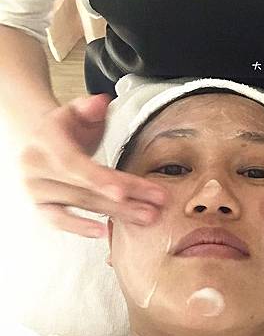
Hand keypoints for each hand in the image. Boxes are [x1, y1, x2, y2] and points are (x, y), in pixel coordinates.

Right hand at [18, 93, 168, 237]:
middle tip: (155, 204)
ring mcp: (37, 189)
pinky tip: (104, 232)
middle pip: (86, 187)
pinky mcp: (41, 206)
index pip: (73, 164)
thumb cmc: (66, 128)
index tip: (123, 191)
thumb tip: (100, 104)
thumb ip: (89, 107)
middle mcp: (36, 167)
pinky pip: (59, 220)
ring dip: (117, 213)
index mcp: (46, 141)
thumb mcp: (77, 110)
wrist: (38, 142)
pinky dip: (80, 228)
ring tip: (148, 216)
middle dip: (125, 197)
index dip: (99, 179)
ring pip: (82, 204)